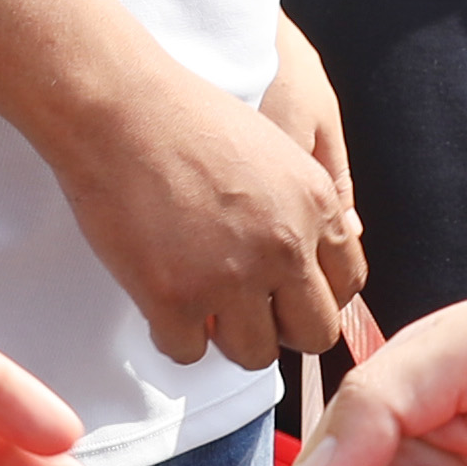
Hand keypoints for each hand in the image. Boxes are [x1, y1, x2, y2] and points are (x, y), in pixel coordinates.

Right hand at [47, 44, 358, 368]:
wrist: (118, 109)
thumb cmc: (184, 118)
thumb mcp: (274, 149)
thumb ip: (302, 208)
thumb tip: (312, 262)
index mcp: (315, 205)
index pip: (348, 285)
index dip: (315, 295)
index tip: (288, 295)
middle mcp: (284, 246)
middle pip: (314, 334)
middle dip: (281, 329)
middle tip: (247, 310)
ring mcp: (230, 277)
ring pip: (255, 355)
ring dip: (229, 338)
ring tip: (201, 304)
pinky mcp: (174, 298)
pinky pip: (189, 354)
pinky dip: (173, 336)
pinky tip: (162, 301)